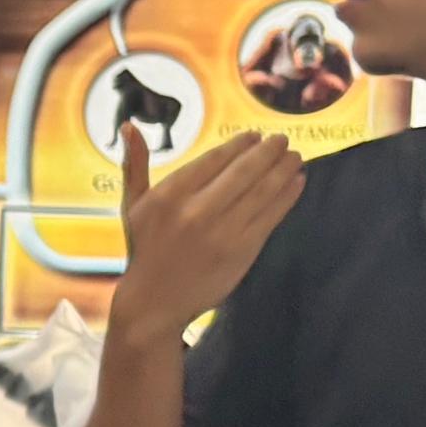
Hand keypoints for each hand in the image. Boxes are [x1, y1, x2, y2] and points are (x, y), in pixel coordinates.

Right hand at [108, 127, 302, 342]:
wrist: (155, 302)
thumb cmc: (145, 249)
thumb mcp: (132, 204)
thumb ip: (134, 163)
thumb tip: (128, 124)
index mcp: (169, 195)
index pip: (214, 159)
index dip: (239, 145)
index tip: (254, 136)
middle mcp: (196, 211)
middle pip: (242, 171)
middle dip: (267, 151)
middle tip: (281, 139)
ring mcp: (221, 232)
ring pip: (261, 192)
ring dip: (283, 169)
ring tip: (294, 156)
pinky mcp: (241, 251)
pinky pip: (270, 216)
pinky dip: (287, 196)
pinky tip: (297, 181)